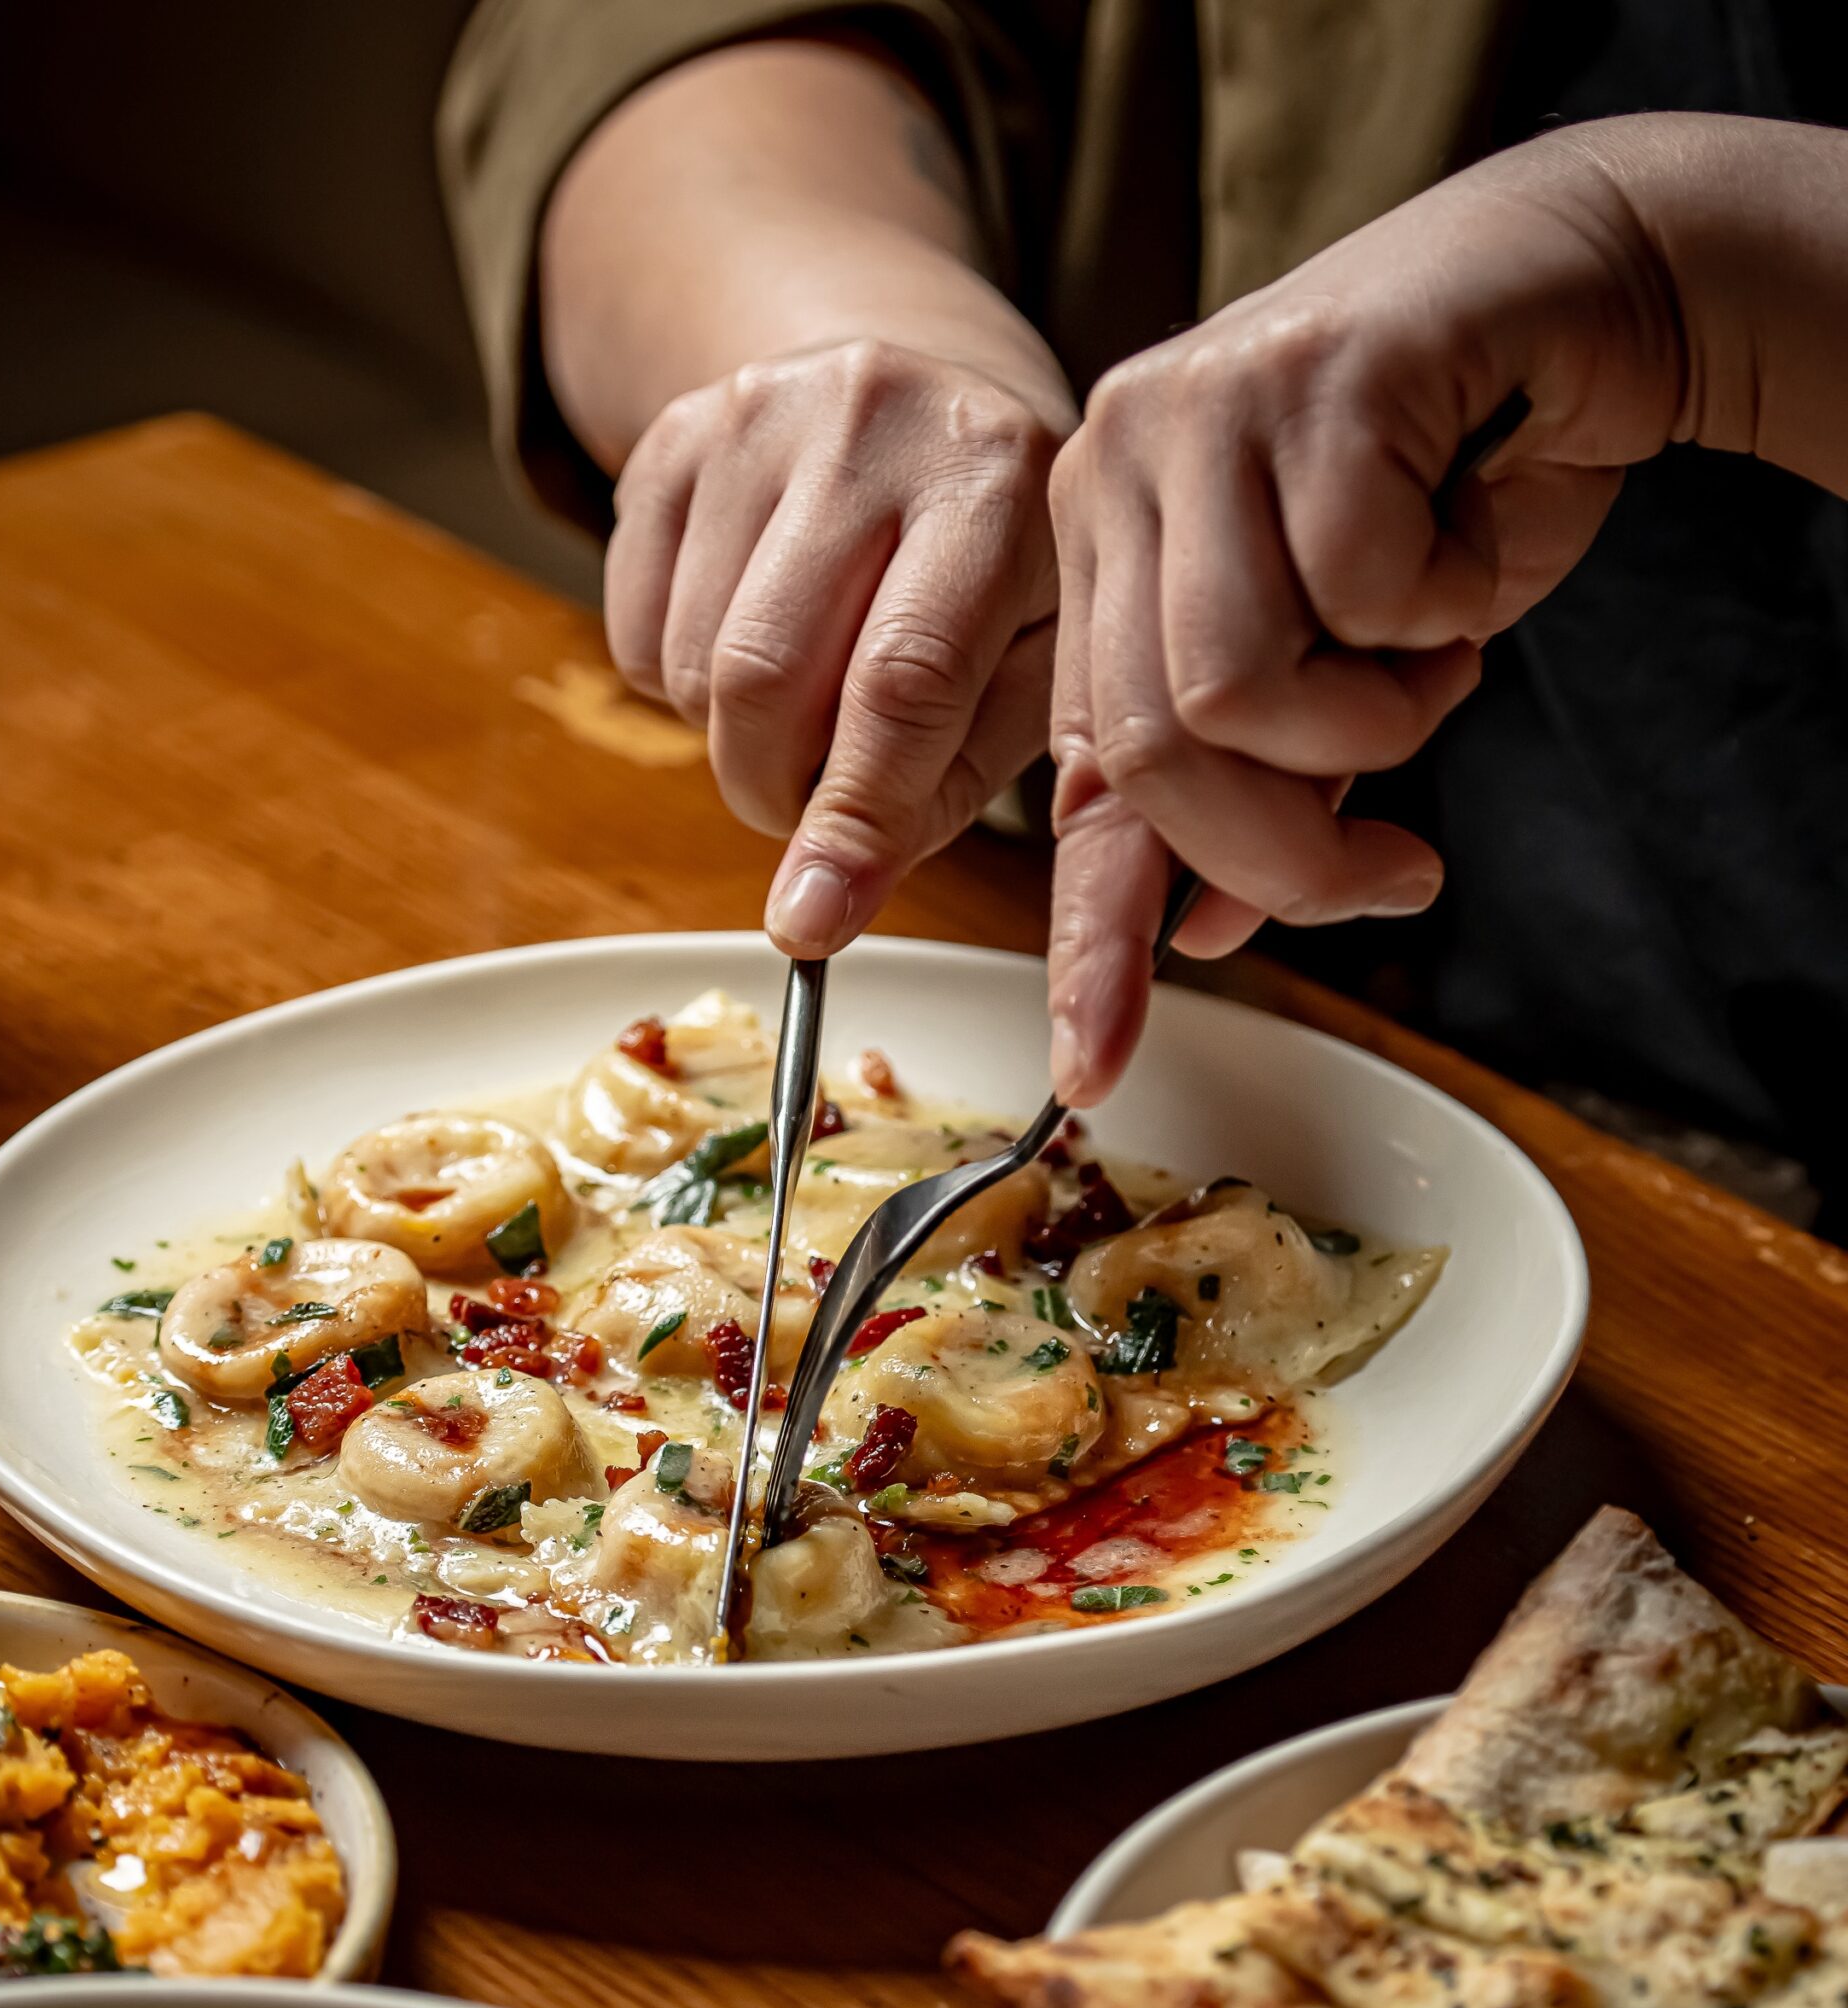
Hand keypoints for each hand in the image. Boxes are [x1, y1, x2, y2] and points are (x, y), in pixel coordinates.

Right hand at [606, 338, 1072, 954]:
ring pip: (692, 664)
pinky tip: (752, 643)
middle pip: (766, 675)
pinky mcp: (671, 436)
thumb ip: (949, 790)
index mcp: (995, 480)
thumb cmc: (1002, 570)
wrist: (924, 396)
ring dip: (733, 742)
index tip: (811, 925)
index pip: (904, 680)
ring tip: (806, 707)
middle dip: (773, 790)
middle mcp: (872, 420)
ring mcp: (758, 414)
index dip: (851, 818)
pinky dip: (680, 687)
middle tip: (809, 806)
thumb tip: (823, 908)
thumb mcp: (1035, 668)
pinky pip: (632, 631)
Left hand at [1043, 127, 1689, 1102]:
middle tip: (1394, 878)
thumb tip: (1206, 931)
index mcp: (1103, 559)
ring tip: (1436, 662)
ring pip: (1231, 689)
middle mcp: (1115, 479)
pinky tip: (1466, 543)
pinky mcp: (1297, 372)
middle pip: (1149, 752)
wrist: (1577, 295)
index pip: (1077, 778)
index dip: (1089, 934)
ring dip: (1374, 723)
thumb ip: (1273, 792)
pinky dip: (1443, 611)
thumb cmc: (1455, 486)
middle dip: (1287, 852)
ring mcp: (1191, 415)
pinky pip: (1355, 590)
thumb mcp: (1351, 674)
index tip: (1091, 1065)